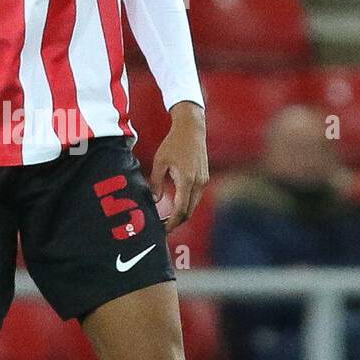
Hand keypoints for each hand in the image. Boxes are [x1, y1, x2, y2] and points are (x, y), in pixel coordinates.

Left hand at [150, 101, 208, 230]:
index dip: (172, 223)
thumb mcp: (160, 162)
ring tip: (167, 219)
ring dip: (182, 214)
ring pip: (193, 206)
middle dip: (176, 222)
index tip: (163, 230)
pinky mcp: (204, 178)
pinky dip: (186, 205)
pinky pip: (196, 197)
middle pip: (189, 212)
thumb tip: (154, 201)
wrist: (192, 129)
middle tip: (162, 228)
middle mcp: (198, 183)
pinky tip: (176, 205)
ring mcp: (203, 181)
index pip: (180, 210)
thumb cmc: (174, 143)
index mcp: (186, 180)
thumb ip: (155, 183)